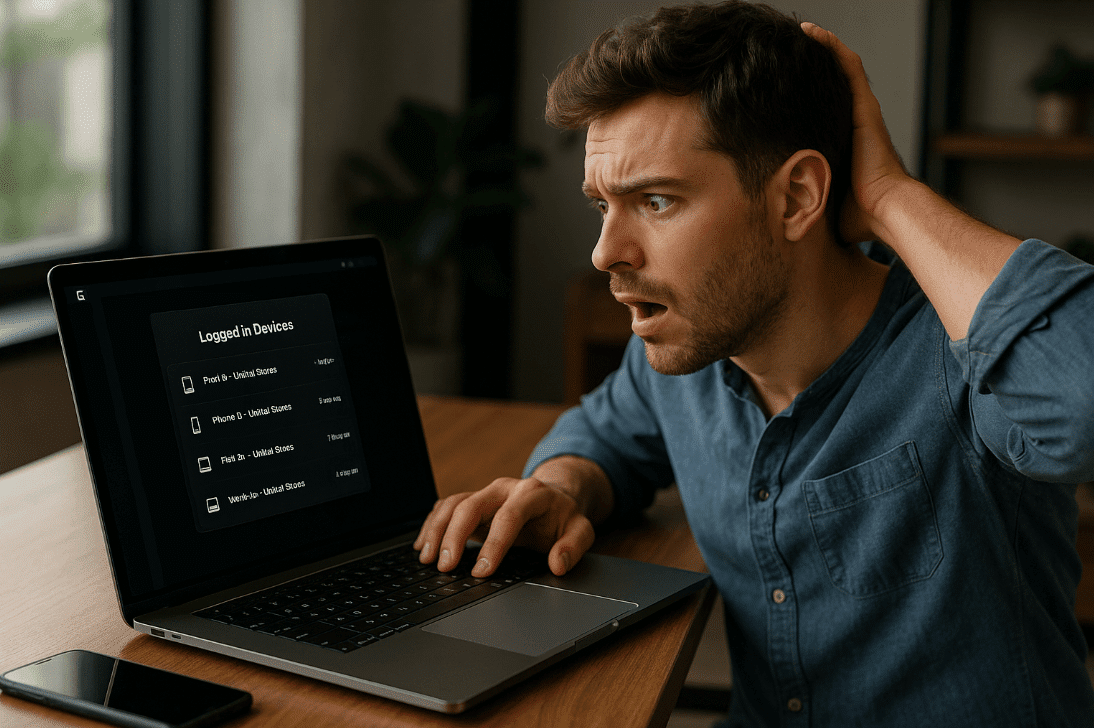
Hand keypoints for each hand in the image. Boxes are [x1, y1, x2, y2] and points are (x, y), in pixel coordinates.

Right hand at [414, 463, 605, 577]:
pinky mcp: (473, 501)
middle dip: (454, 536)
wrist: (555, 497)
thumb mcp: (580, 530)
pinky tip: (423, 545)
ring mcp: (485, 493)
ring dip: (437, 531)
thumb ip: (573, 547)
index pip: (508, 517)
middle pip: (471, 505)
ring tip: (428, 559)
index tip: (481, 572)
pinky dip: (432, 525)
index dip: (493, 545)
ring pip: (453, 504)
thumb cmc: (563, 518)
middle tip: (445, 567)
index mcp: (532, 493)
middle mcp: (504, 488)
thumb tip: (557, 564)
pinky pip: (446, 506)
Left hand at [801, 22, 910, 243]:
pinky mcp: (864, 107)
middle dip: (810, 67)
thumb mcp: (820, 208)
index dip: (804, 99)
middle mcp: (854, 125)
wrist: (885, 213)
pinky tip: (811, 30)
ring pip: (839, 70)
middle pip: (829, 87)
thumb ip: (804, 209)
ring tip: (799, 30)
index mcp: (845, 146)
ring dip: (820, 49)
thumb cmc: (858, 219)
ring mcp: (860, 113)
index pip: (821, 113)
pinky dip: (831, 47)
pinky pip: (847, 67)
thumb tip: (778, 228)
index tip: (781, 90)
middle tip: (783, 52)